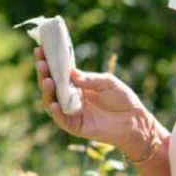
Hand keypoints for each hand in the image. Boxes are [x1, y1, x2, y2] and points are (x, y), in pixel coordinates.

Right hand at [34, 46, 153, 154]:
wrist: (134, 120)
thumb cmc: (122, 98)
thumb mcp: (107, 82)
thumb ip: (89, 79)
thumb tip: (71, 72)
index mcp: (77, 84)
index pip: (58, 72)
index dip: (49, 61)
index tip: (40, 49)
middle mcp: (70, 97)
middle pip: (51, 85)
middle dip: (44, 73)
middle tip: (41, 61)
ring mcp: (71, 112)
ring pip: (52, 101)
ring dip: (47, 91)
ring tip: (47, 79)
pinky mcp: (75, 126)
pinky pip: (61, 119)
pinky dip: (56, 111)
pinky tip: (53, 102)